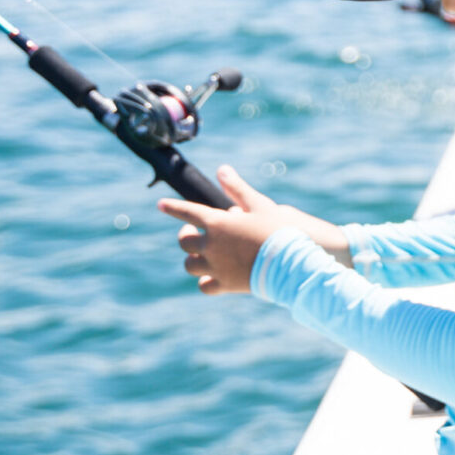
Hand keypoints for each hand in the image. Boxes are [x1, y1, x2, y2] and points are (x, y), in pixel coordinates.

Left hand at [157, 166, 350, 294]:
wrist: (294, 263)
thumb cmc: (279, 230)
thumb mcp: (260, 205)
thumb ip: (237, 189)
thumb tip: (222, 169)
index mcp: (218, 223)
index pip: (187, 212)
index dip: (173, 208)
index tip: (161, 205)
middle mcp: (211, 245)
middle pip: (185, 242)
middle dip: (187, 236)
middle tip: (195, 233)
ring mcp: (216, 267)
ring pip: (191, 265)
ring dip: (195, 258)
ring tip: (206, 255)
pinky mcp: (226, 285)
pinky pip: (204, 286)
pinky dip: (205, 281)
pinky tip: (214, 276)